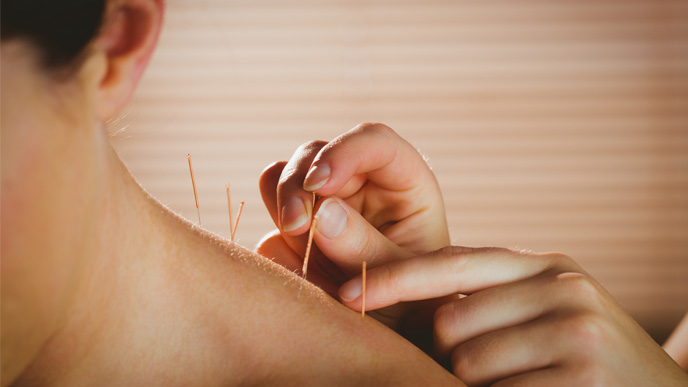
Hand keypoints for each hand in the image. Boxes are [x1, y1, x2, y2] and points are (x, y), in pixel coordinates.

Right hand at [257, 123, 449, 333]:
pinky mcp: (298, 234)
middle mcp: (360, 186)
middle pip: (315, 154)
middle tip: (296, 227)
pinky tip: (303, 278)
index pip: (374, 141)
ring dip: (282, 208)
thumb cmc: (420, 304)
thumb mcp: (406, 280)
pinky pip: (271, 228)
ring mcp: (324, 207)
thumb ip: (367, 248)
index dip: (343, 152)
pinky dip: (278, 249)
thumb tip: (321, 212)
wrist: (399, 339)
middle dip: (298, 185)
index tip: (320, 184)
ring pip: (282, 178)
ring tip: (301, 249)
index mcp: (403, 182)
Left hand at [338, 246, 687, 385]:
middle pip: (450, 319)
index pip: (451, 263)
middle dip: (447, 353)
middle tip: (490, 368)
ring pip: (467, 362)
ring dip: (474, 385)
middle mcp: (562, 287)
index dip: (394, 277)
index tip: (345, 291)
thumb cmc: (582, 360)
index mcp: (545, 267)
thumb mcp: (539, 314)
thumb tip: (392, 291)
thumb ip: (484, 298)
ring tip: (519, 382)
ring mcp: (578, 331)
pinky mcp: (585, 376)